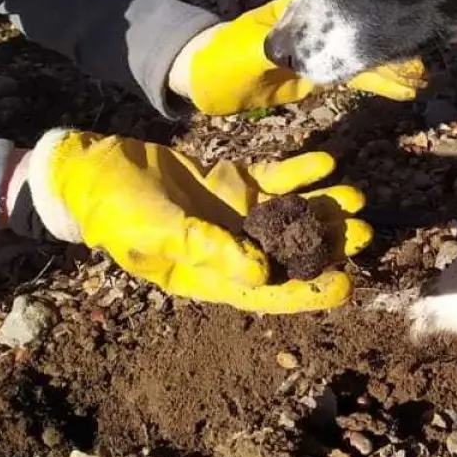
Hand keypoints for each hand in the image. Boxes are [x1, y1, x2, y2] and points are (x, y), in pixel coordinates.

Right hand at [14, 128, 372, 312]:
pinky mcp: (232, 181)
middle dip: (327, 245)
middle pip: (288, 252)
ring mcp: (233, 214)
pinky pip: (273, 178)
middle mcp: (229, 249)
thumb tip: (259, 273)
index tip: (345, 285)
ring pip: (288, 214)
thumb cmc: (114, 209)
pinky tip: (325, 163)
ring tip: (355, 197)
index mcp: (208, 276)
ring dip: (321, 207)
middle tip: (365, 232)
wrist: (92, 166)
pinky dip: (299, 172)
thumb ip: (206, 249)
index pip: (265, 292)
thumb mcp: (156, 232)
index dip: (306, 293)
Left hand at [168, 0, 425, 115]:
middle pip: (359, 25)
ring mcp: (320, 49)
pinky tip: (405, 86)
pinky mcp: (319, 76)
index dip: (367, 6)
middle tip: (422, 49)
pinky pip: (355, 75)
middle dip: (389, 35)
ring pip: (363, 51)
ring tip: (422, 72)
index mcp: (301, 12)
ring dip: (392, 61)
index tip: (395, 15)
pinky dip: (381, 80)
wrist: (201, 78)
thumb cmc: (216, 58)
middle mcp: (317, 24)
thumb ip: (269, 50)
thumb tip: (291, 50)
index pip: (340, 2)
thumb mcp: (243, 53)